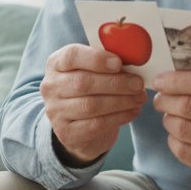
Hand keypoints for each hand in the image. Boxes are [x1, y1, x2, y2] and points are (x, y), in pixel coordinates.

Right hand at [40, 44, 145, 165]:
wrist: (77, 124)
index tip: (119, 63)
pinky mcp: (66, 132)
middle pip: (84, 83)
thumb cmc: (90, 88)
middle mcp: (51, 86)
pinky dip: (119, 117)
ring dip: (121, 101)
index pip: (72, 56)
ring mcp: (55, 111)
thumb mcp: (92, 70)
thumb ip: (106, 62)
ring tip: (139, 98)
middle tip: (138, 84)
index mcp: (56, 63)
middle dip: (116, 83)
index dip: (96, 59)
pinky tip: (133, 111)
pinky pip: (96, 124)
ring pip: (91, 105)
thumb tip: (134, 60)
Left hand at [151, 70, 190, 189]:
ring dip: (168, 118)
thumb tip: (173, 76)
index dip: (175, 80)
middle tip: (160, 97)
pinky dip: (173, 138)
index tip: (160, 80)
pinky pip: (181, 150)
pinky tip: (178, 133)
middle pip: (187, 106)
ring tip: (170, 114)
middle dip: (165, 99)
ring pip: (180, 127)